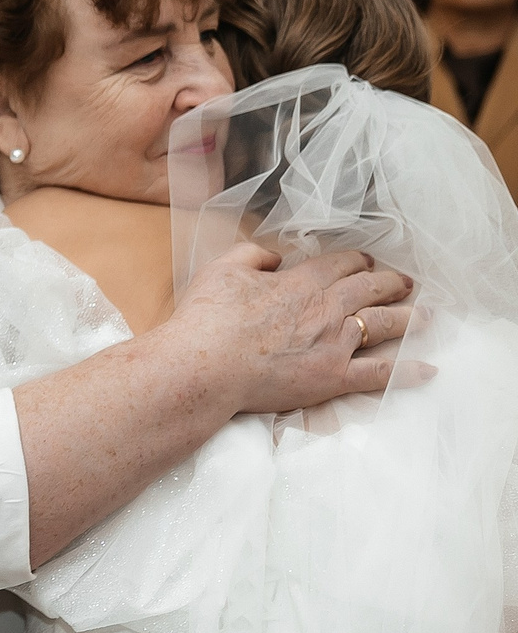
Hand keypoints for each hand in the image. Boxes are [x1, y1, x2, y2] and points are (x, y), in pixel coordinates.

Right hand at [167, 246, 415, 416]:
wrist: (205, 366)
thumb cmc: (207, 318)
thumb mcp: (221, 269)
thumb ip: (251, 254)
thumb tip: (273, 256)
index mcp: (301, 282)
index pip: (341, 264)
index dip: (357, 260)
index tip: (365, 261)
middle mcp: (327, 309)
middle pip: (370, 289)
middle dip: (391, 283)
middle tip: (405, 282)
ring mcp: (335, 344)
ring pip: (384, 325)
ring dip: (409, 318)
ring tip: (426, 316)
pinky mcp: (334, 377)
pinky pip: (380, 374)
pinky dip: (406, 372)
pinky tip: (427, 370)